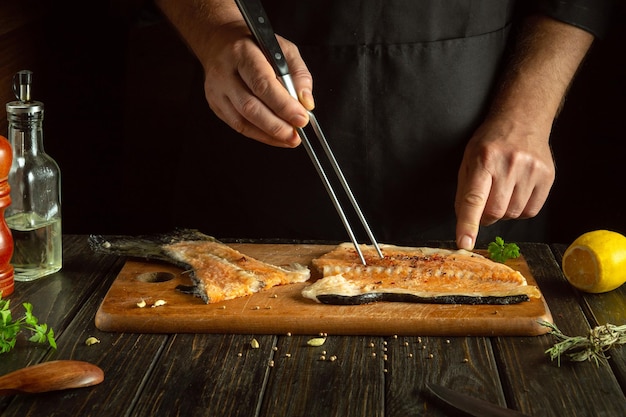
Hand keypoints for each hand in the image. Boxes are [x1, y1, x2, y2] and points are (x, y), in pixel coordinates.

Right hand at [200, 21, 313, 146]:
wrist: (219, 42)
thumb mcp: (283, 48)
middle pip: (250, 107)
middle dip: (277, 126)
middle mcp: (225, 73)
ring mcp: (217, 91)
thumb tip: (306, 102)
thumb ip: (298, 73)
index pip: (263, 84)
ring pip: (242, 121)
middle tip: (296, 135)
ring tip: (289, 139)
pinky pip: (238, 126)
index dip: (283, 105)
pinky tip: (275, 137)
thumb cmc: (254, 45)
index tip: (302, 118)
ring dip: (269, 134)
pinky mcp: (216, 105)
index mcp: (243, 53)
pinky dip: (259, 135)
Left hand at [454, 116, 554, 249]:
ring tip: (502, 191)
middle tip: (484, 204)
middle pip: (495, 211)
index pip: (474, 199)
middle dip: (486, 216)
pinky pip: (530, 211)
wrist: (523, 120)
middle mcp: (509, 165)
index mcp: (484, 159)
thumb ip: (464, 191)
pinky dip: (519, 210)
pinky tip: (516, 193)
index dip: (468, 224)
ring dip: (503, 212)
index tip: (464, 243)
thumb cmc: (490, 142)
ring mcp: (531, 171)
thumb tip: (464, 222)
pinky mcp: (548, 177)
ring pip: (513, 214)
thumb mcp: (468, 160)